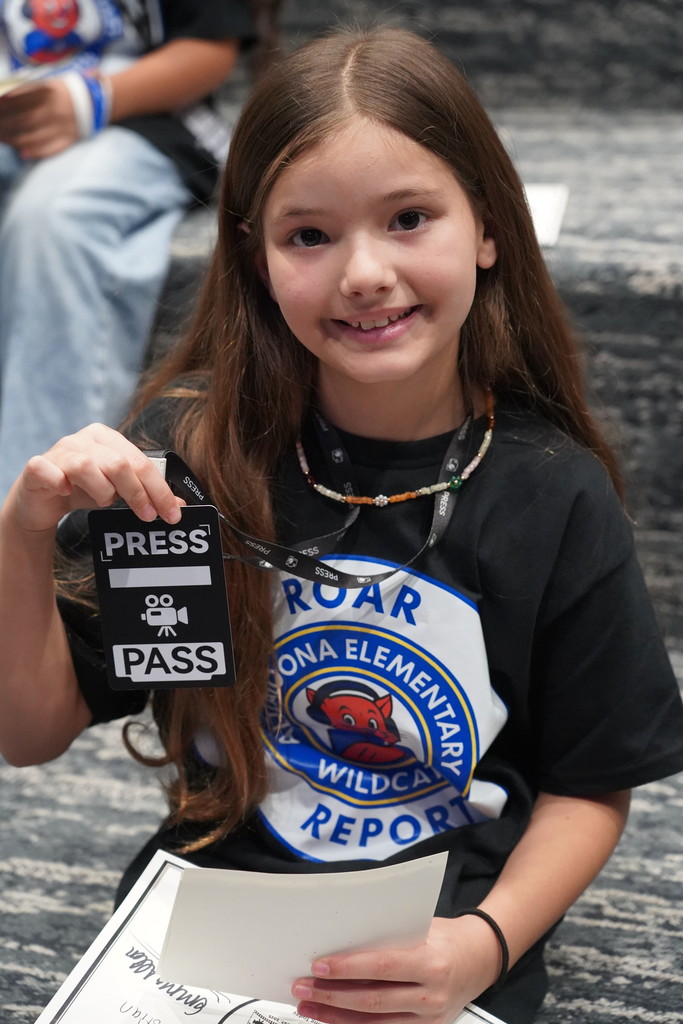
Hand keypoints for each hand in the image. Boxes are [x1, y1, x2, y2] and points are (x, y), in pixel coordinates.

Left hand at [0, 78, 78, 158]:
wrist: (95, 101)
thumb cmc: (64, 91)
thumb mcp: (48, 82)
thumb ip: (30, 89)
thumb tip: (6, 98)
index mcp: (49, 92)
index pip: (21, 99)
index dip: (5, 104)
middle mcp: (55, 110)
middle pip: (24, 119)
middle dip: (5, 124)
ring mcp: (62, 126)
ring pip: (35, 135)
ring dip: (15, 139)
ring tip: (2, 139)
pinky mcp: (69, 139)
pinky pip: (51, 148)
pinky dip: (36, 152)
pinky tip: (22, 153)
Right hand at [5, 423, 183, 533]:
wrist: (43, 500)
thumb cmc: (83, 490)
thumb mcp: (119, 490)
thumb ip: (146, 493)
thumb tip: (178, 505)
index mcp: (107, 438)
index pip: (141, 461)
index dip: (159, 489)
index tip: (171, 514)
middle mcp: (83, 439)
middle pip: (118, 463)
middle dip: (138, 493)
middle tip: (147, 515)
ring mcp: (59, 451)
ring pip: (87, 466)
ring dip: (101, 491)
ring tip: (103, 501)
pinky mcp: (37, 466)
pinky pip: (48, 470)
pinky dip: (59, 481)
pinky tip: (65, 491)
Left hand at [291, 915, 501, 1023]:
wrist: (480, 959)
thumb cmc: (446, 937)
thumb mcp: (421, 928)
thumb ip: (388, 937)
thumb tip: (342, 940)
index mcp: (431, 962)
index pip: (381, 967)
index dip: (347, 969)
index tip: (319, 966)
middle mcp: (431, 995)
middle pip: (371, 1001)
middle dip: (331, 995)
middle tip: (302, 987)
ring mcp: (429, 1019)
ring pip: (373, 1023)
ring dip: (335, 1016)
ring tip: (309, 1005)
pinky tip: (333, 1019)